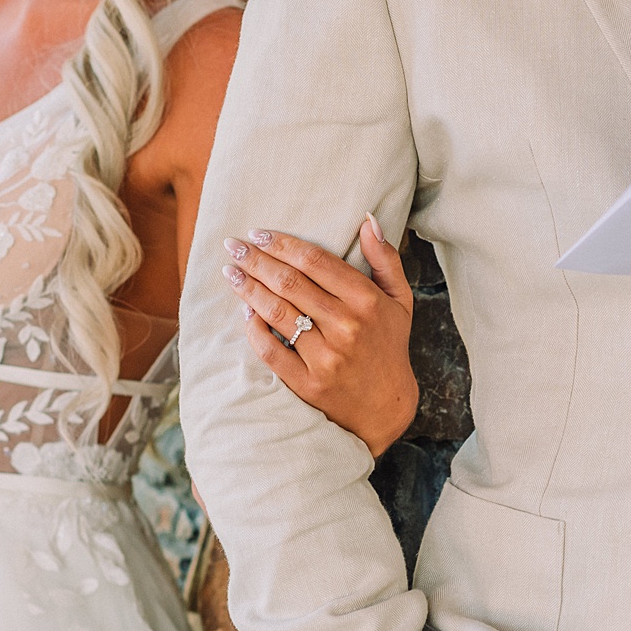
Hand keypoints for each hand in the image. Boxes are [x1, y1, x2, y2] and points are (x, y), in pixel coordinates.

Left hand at [222, 217, 419, 456]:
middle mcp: (347, 326)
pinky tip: (243, 313)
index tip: (259, 234)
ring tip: (231, 273)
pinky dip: (254, 330)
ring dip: (248, 289)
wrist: (386, 409)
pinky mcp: (309, 384)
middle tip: (234, 247)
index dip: (283, 244)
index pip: (315, 261)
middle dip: (256, 260)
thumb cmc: (389, 347)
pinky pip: (272, 351)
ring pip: (277, 312)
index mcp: (367, 301)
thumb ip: (385, 260)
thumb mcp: (400, 301)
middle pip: (290, 282)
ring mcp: (327, 357)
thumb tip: (368, 221)